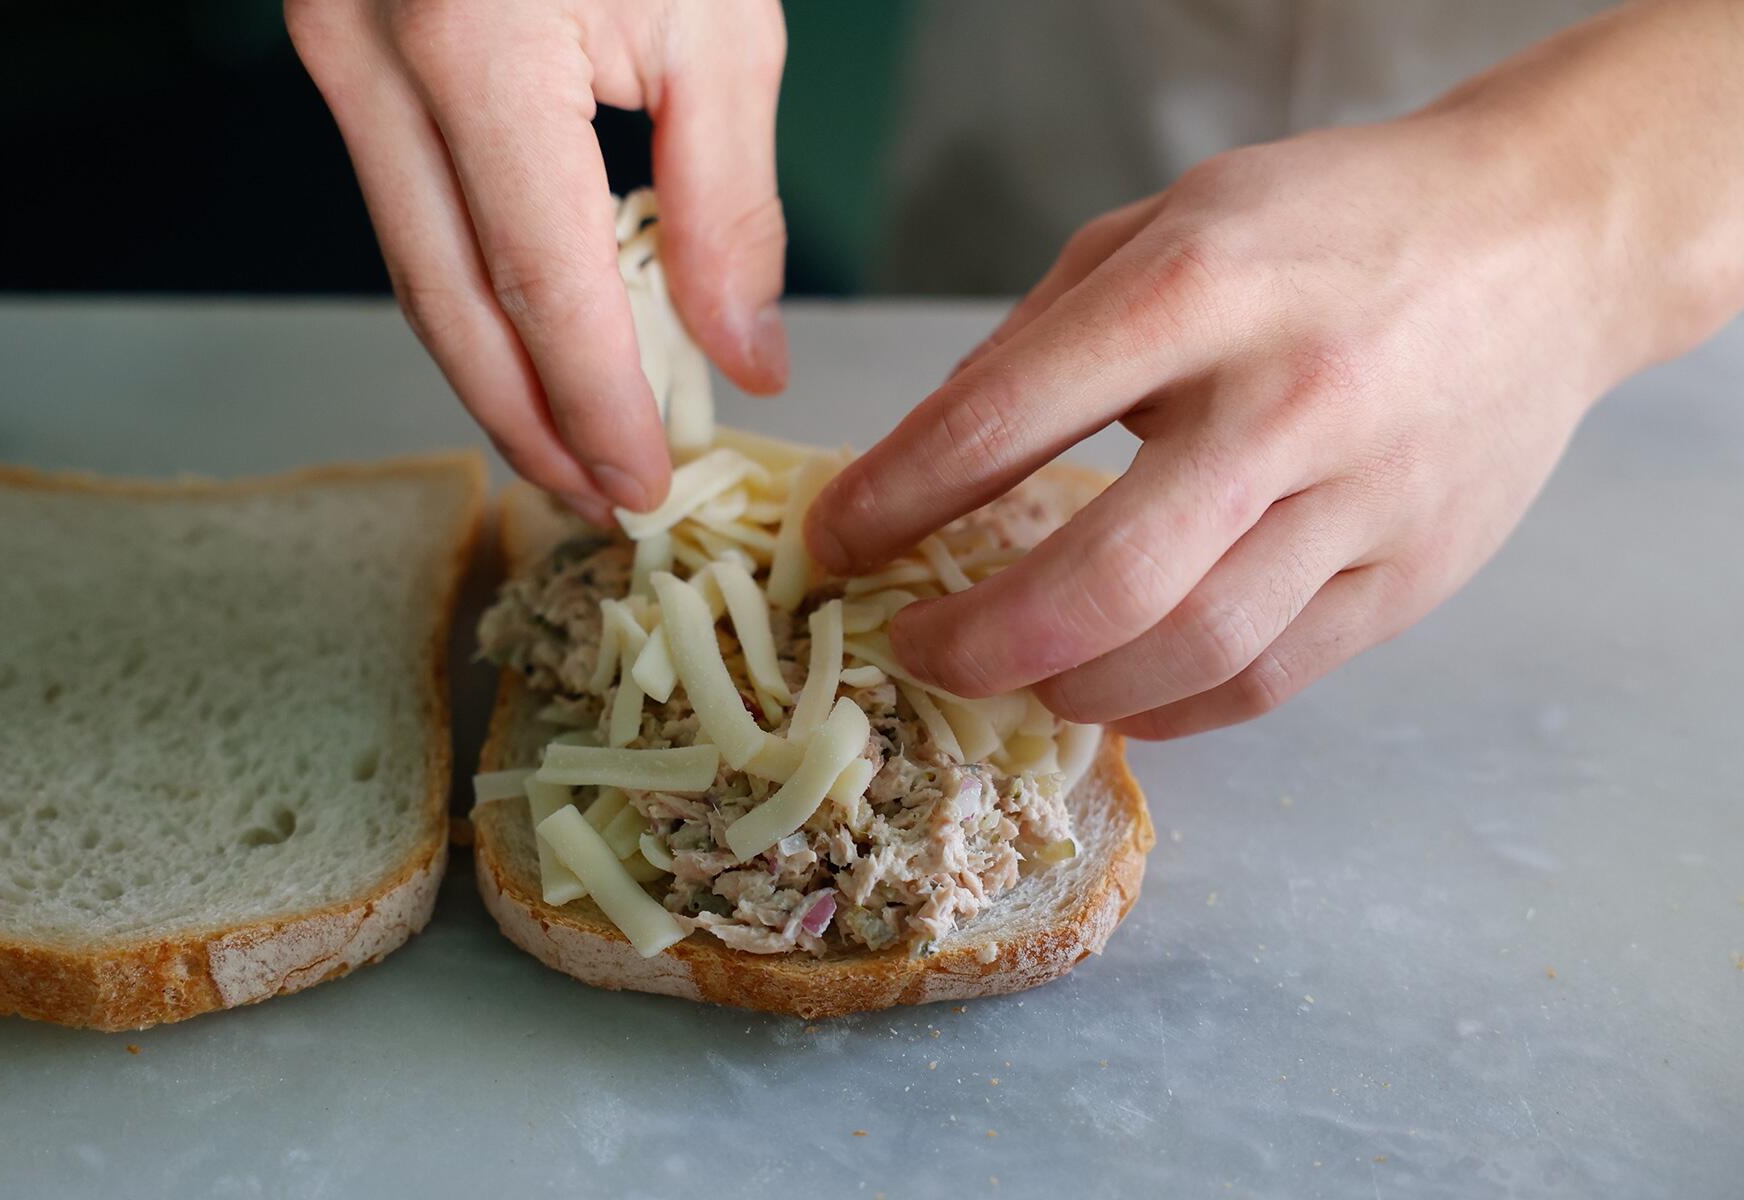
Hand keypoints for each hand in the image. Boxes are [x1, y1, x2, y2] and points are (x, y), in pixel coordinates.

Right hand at [287, 0, 789, 521]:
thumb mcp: (717, 21)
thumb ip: (727, 199)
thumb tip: (741, 352)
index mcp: (475, 44)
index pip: (538, 283)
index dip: (592, 404)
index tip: (644, 481)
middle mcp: (374, 58)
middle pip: (448, 304)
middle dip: (528, 426)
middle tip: (602, 499)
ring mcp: (339, 55)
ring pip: (415, 271)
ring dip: (495, 378)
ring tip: (575, 449)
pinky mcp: (347, 55)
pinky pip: (410, 211)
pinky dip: (475, 298)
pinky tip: (534, 350)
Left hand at [804, 1, 1743, 738]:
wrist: (1548, 239)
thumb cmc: (1332, 223)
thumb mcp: (1168, 224)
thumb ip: (1046, 336)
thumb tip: (929, 456)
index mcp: (1202, 286)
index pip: (1006, 418)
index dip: (894, 499)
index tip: (834, 545)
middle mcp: (1289, 400)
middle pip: (1107, 577)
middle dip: (978, 640)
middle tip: (914, 652)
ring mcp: (1366, 498)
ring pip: (1193, 650)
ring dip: (1070, 689)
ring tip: (1013, 677)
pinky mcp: (1415, 572)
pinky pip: (1273, 679)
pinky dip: (1173, 710)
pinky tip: (1116, 697)